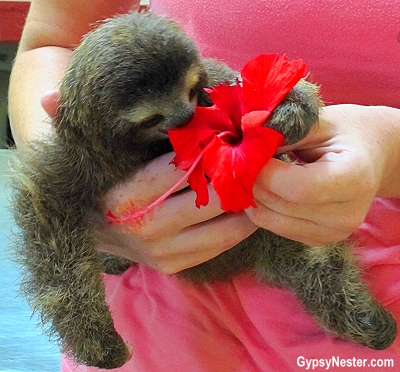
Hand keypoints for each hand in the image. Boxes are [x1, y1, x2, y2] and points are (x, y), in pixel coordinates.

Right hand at [42, 89, 256, 273]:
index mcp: (126, 196)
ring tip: (260, 181)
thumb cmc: (101, 184)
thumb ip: (74, 125)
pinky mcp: (175, 267)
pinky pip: (221, 246)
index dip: (215, 148)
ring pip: (226, 228)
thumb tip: (47, 98)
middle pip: (212, 197)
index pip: (184, 167)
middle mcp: (147, 229)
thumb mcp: (90, 153)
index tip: (233, 134)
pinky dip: (239, 225)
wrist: (91, 229)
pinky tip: (247, 205)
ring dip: (248, 202)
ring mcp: (163, 254)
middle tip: (256, 156)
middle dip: (239, 176)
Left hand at [245, 104, 399, 245]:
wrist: (373, 157)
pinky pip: (274, 227)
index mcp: (354, 178)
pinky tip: (265, 188)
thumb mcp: (320, 122)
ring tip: (253, 173)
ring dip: (253, 196)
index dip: (265, 172)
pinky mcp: (319, 239)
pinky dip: (262, 207)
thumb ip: (285, 134)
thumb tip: (248, 145)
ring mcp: (333, 232)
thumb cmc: (347, 133)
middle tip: (242, 162)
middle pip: (280, 205)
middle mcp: (347, 215)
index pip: (297, 187)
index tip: (248, 154)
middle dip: (253, 182)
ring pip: (270, 220)